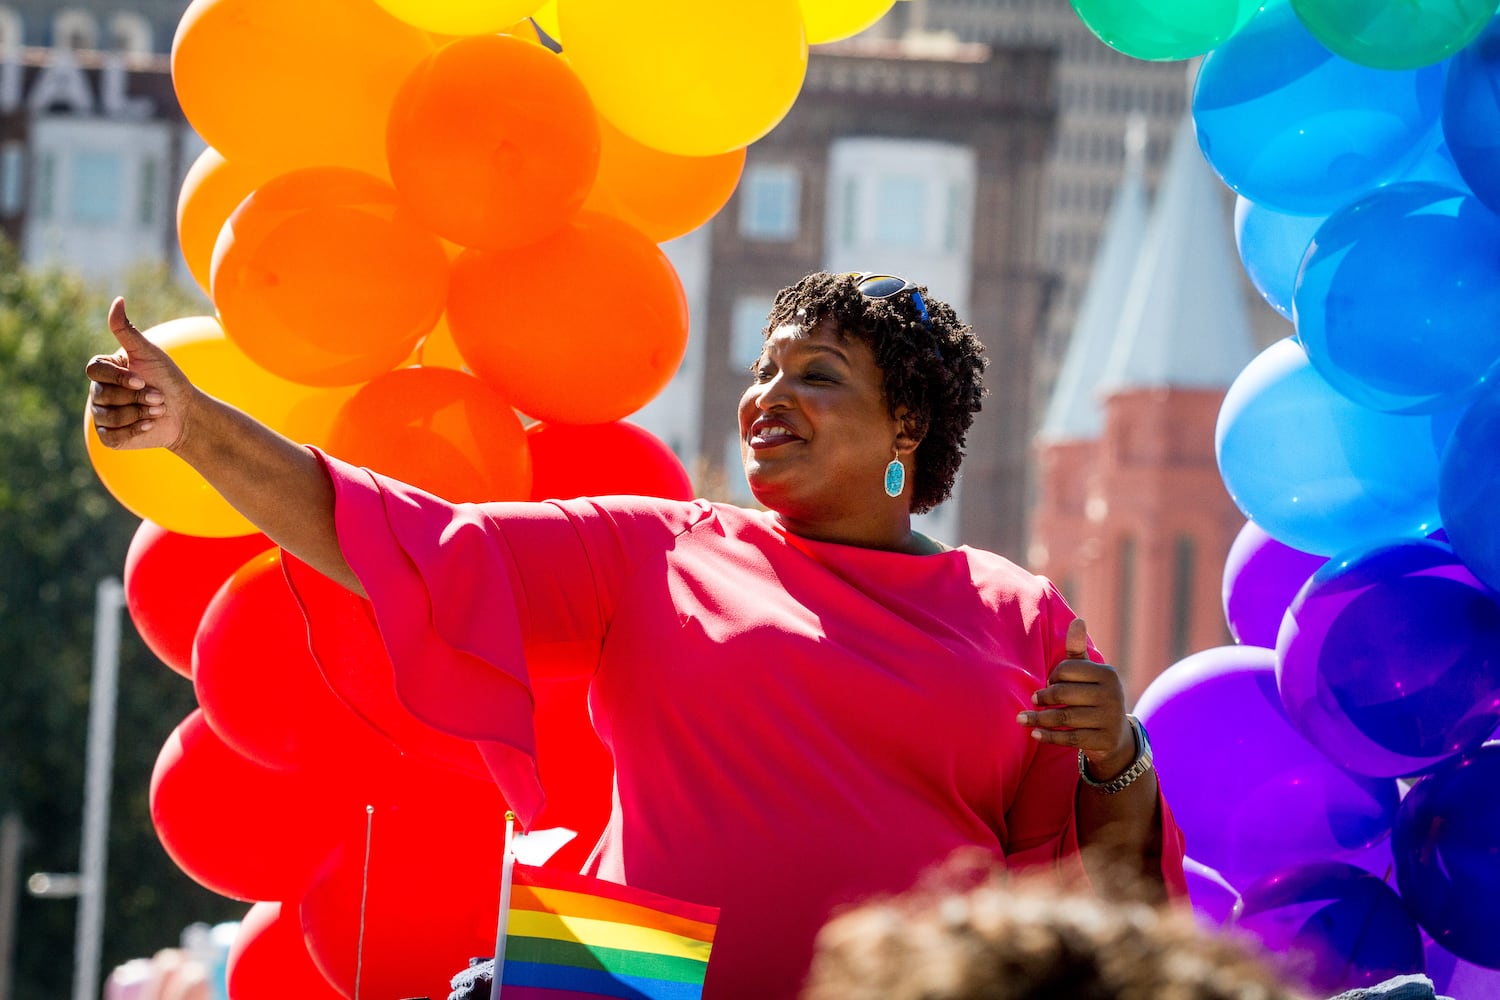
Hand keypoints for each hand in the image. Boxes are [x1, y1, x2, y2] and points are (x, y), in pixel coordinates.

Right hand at [86, 298, 195, 450]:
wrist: (185, 411)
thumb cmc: (168, 379)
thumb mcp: (149, 353)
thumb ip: (127, 330)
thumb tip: (118, 300)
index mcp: (105, 371)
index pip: (94, 371)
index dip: (118, 378)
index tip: (142, 380)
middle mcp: (99, 392)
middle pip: (102, 395)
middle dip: (136, 397)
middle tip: (158, 397)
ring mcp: (102, 415)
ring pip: (107, 416)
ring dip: (139, 413)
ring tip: (158, 410)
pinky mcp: (111, 437)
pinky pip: (111, 435)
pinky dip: (134, 430)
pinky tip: (149, 425)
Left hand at [1016, 618, 1134, 780]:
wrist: (1115, 735)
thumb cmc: (1093, 695)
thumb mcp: (1089, 672)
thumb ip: (1078, 649)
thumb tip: (1078, 620)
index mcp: (1107, 673)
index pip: (1067, 669)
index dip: (1053, 676)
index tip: (1049, 683)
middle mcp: (1112, 695)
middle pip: (1063, 693)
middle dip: (1044, 697)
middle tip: (1034, 700)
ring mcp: (1109, 719)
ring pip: (1064, 717)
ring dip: (1038, 718)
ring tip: (1021, 719)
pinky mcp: (1103, 741)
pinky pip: (1070, 738)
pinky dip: (1049, 736)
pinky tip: (1034, 735)